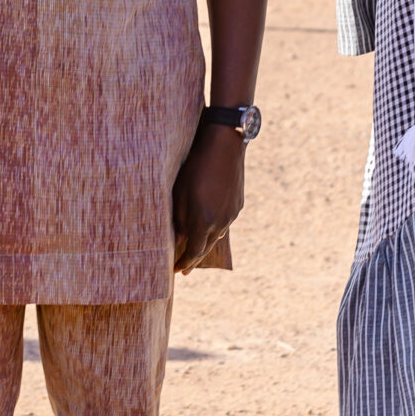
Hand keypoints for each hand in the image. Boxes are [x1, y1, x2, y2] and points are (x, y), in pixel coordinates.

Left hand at [172, 123, 245, 272]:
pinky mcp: (238, 204)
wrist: (224, 144)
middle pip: (206, 248)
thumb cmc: (195, 166)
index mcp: (204, 221)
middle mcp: (221, 222)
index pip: (193, 252)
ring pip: (217, 235)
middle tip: (185, 268)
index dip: (184, 263)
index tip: (176, 271)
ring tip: (196, 248)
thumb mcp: (179, 192)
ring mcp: (232, 214)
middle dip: (194, 259)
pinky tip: (209, 225)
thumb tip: (177, 239)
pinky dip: (214, 228)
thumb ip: (179, 219)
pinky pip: (225, 222)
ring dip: (205, 243)